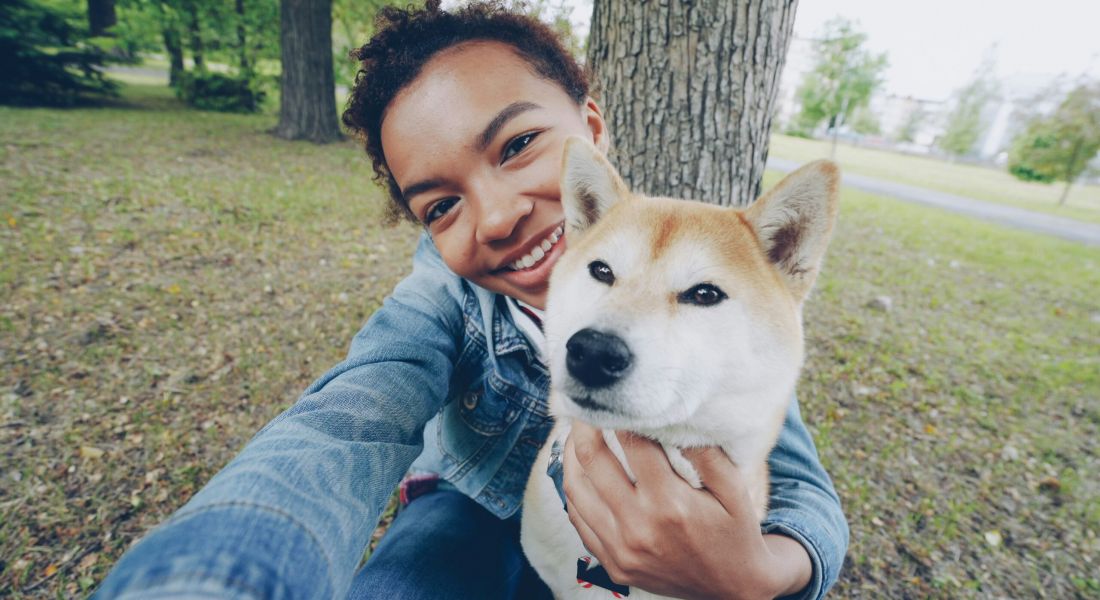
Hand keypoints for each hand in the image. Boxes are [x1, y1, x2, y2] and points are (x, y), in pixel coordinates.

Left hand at [562, 422, 811, 599]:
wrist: (734, 588)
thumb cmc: (735, 532)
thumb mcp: (735, 490)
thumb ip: (707, 453)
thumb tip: (675, 420)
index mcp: (670, 504)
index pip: (632, 444)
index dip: (622, 416)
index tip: (617, 399)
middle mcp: (639, 526)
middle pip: (593, 461)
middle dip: (585, 427)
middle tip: (585, 407)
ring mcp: (621, 549)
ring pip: (575, 490)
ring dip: (571, 457)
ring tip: (576, 436)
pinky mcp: (612, 563)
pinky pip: (578, 520)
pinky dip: (574, 492)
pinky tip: (582, 474)